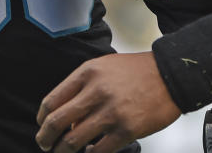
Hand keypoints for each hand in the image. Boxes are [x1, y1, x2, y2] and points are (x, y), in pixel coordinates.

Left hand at [36, 52, 180, 152]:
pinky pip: (97, 151)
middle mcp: (96, 91)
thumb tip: (69, 117)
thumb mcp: (105, 67)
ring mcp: (111, 112)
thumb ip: (83, 87)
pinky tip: (89, 152)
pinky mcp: (125, 130)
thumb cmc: (137, 71)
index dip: (41, 118)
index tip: (41, 124)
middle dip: (45, 138)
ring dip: (63, 151)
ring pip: (73, 141)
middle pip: (56, 122)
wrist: (170, 75)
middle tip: (45, 144)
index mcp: (88, 72)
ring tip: (63, 152)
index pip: (52, 100)